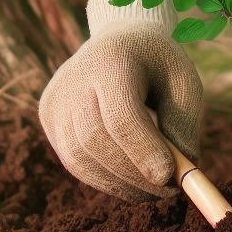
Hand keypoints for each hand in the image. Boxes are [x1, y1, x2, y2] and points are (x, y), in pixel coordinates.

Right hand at [39, 0, 203, 200]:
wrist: (120, 39)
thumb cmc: (158, 64)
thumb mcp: (183, 82)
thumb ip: (183, 124)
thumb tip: (179, 174)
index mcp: (113, 59)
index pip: (121, 114)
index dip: (144, 150)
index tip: (170, 179)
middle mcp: (75, 78)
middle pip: (96, 139)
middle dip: (133, 174)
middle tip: (167, 193)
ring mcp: (56, 98)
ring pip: (80, 158)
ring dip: (119, 184)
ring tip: (152, 190)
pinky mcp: (47, 115)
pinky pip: (73, 160)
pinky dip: (103, 177)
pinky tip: (129, 178)